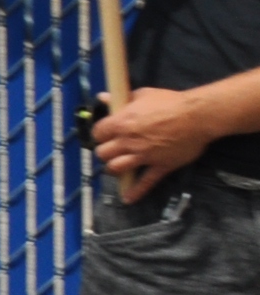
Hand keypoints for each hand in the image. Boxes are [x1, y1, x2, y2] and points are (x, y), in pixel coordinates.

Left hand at [94, 86, 208, 203]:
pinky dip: (136, 192)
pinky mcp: (160, 166)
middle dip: (105, 152)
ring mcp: (144, 156)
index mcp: (121, 123)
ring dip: (114, 169)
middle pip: (103, 153)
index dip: (100, 134)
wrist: (197, 116)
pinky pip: (145, 182)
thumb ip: (120, 99)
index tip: (105, 135)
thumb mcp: (142, 95)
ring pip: (117, 168)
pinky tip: (128, 199)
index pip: (98, 133)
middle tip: (111, 151)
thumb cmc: (170, 102)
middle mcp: (128, 141)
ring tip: (116, 168)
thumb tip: (102, 97)